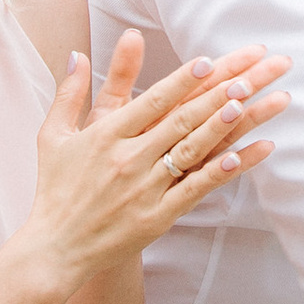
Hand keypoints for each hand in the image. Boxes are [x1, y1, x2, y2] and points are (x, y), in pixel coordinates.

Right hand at [23, 34, 290, 293]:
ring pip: (191, 151)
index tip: (208, 60)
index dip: (181, 80)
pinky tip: (242, 156)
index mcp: (106, 135)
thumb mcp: (54, 135)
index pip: (152, 101)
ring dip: (221, 126)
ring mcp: (144, 189)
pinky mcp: (156, 217)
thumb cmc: (56, 189)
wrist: (56, 248)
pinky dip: (219, 172)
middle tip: (248, 72)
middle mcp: (127, 159)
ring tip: (247, 103)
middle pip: (181, 120)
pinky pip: (194, 190)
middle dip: (218, 93)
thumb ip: (71, 93)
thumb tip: (77, 54)